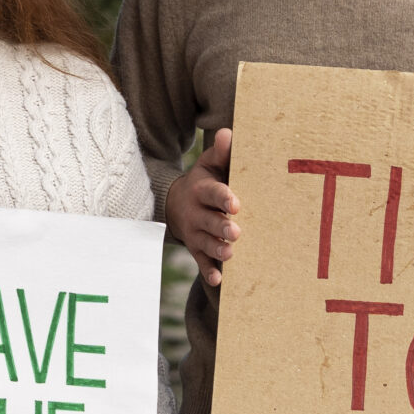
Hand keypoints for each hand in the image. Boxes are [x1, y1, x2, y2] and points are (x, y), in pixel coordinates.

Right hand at [167, 128, 240, 285]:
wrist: (177, 203)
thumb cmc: (205, 182)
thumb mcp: (209, 165)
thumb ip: (220, 153)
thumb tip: (228, 133)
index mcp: (202, 190)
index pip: (213, 193)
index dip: (223, 198)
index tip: (235, 203)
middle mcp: (197, 213)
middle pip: (209, 221)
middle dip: (221, 227)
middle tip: (236, 232)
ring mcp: (195, 233)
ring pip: (206, 243)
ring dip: (217, 250)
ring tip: (229, 253)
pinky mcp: (196, 249)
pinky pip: (201, 261)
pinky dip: (208, 271)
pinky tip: (218, 280)